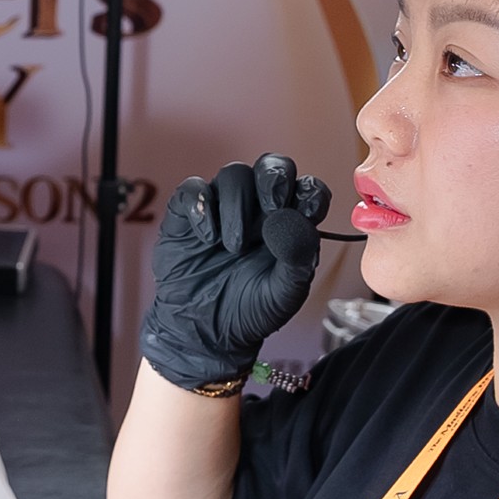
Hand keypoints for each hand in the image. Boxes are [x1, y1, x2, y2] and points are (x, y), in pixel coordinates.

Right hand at [140, 154, 328, 391]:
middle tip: (272, 207)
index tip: (307, 212)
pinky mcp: (188, 213)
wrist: (205, 332)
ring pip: (234, 174)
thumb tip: (293, 218)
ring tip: (233, 247)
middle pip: (272, 166)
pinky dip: (201, 206)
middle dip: (274, 179)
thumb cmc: (249, 311)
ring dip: (237, 205)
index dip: (310, 192)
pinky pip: (193, 189)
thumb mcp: (284, 293)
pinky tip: (207, 238)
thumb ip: (298, 258)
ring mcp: (222, 207)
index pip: (308, 188)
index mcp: (290, 223)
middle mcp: (259, 208)